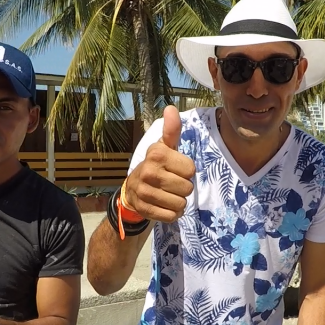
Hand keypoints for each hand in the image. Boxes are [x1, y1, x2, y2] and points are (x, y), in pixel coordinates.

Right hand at [122, 105, 194, 222]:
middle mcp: (149, 172)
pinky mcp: (145, 210)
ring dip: (178, 202)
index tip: (175, 169)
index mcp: (156, 154)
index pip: (191, 170)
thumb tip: (171, 108)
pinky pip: (172, 216)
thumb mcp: (164, 147)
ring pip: (181, 204)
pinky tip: (164, 205)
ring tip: (167, 194)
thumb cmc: (156, 166)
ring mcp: (145, 192)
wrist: (133, 190)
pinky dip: (172, 214)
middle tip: (171, 183)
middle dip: (183, 188)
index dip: (186, 171)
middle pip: (188, 188)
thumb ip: (171, 130)